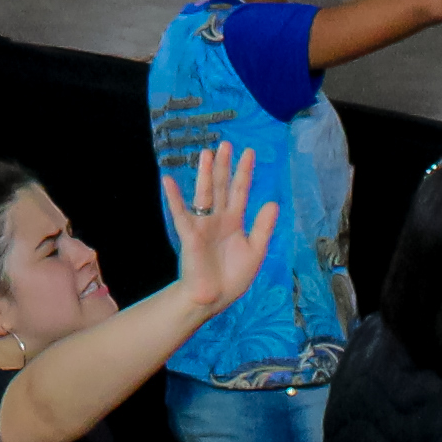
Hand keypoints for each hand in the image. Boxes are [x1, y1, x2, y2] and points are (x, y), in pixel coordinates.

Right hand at [156, 143, 275, 318]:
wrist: (213, 298)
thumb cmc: (232, 277)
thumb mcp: (255, 251)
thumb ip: (263, 227)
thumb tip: (273, 202)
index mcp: (234, 221)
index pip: (240, 191)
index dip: (244, 172)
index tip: (249, 152)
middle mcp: (218, 218)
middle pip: (221, 186)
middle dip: (223, 166)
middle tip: (225, 143)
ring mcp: (203, 225)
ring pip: (204, 194)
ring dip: (204, 174)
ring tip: (206, 153)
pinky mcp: (190, 235)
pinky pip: (181, 213)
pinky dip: (174, 197)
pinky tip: (168, 179)